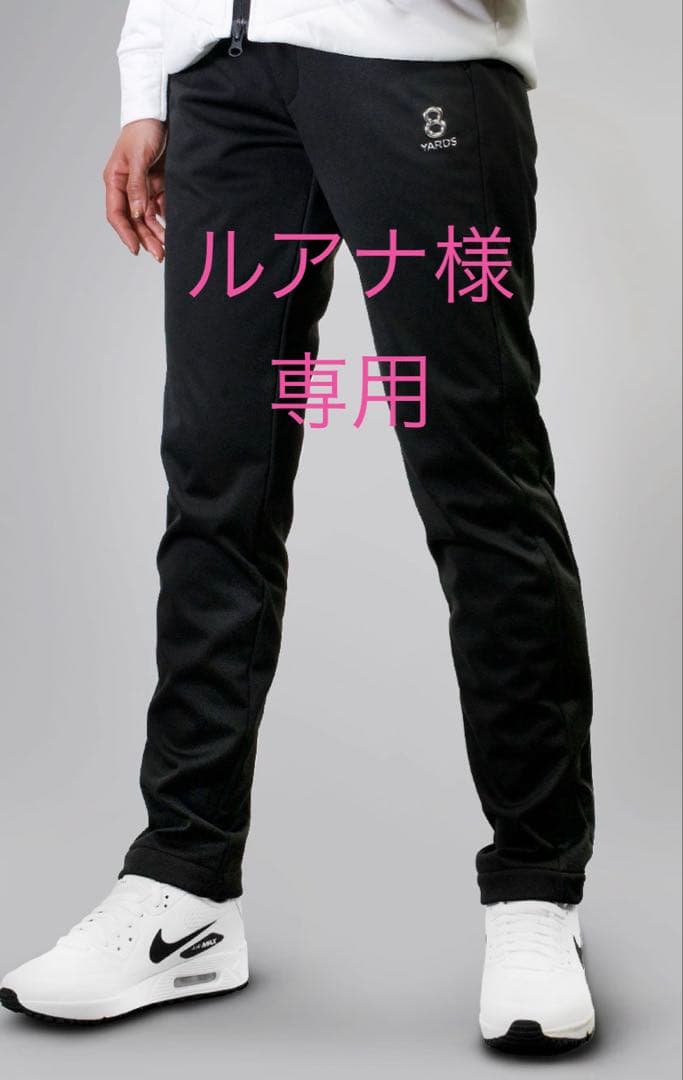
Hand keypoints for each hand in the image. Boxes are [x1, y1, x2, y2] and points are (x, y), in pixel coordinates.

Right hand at [103, 119, 167, 260]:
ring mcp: (143, 188)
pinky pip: (160, 208)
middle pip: (134, 221)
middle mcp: (127, 188)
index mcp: (115, 181)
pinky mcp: (157, 185)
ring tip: (168, 248)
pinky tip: (174, 231)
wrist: (160, 113)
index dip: (126, 233)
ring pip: (148, 218)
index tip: (136, 249)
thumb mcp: (138, 157)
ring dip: (156, 233)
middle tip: (159, 254)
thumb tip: (137, 214)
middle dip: (145, 238)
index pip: (117, 214)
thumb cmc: (144, 130)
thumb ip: (137, 186)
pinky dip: (166, 220)